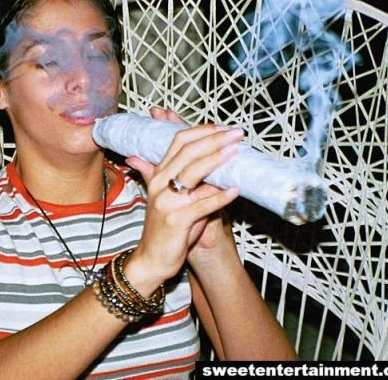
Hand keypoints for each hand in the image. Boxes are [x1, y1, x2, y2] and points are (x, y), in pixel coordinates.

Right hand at [125, 107, 241, 283]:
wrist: (152, 259)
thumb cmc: (165, 229)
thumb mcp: (167, 197)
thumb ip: (179, 177)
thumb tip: (196, 160)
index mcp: (158, 175)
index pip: (178, 142)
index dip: (202, 131)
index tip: (223, 128)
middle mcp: (160, 184)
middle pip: (188, 151)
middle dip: (214, 139)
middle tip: (236, 134)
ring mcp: (167, 201)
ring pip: (193, 172)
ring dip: (216, 159)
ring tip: (235, 151)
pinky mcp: (177, 220)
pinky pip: (202, 204)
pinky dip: (220, 196)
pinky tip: (235, 190)